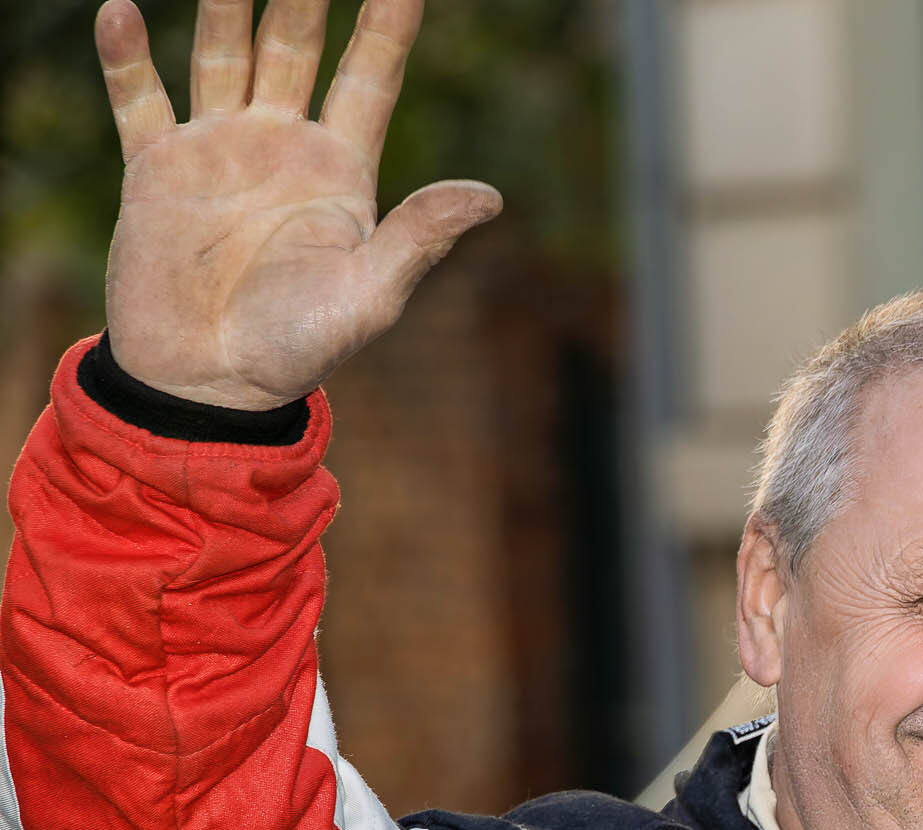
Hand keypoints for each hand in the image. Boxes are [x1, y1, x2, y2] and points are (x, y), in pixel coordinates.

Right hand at [97, 0, 499, 409]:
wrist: (208, 385)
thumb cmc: (299, 348)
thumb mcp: (371, 296)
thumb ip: (420, 238)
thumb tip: (489, 196)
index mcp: (341, 169)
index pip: (371, 76)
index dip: (389, 23)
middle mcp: (281, 144)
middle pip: (296, 44)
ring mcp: (217, 148)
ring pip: (223, 51)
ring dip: (225, 3)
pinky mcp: (155, 168)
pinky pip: (138, 97)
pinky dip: (126, 55)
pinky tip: (119, 7)